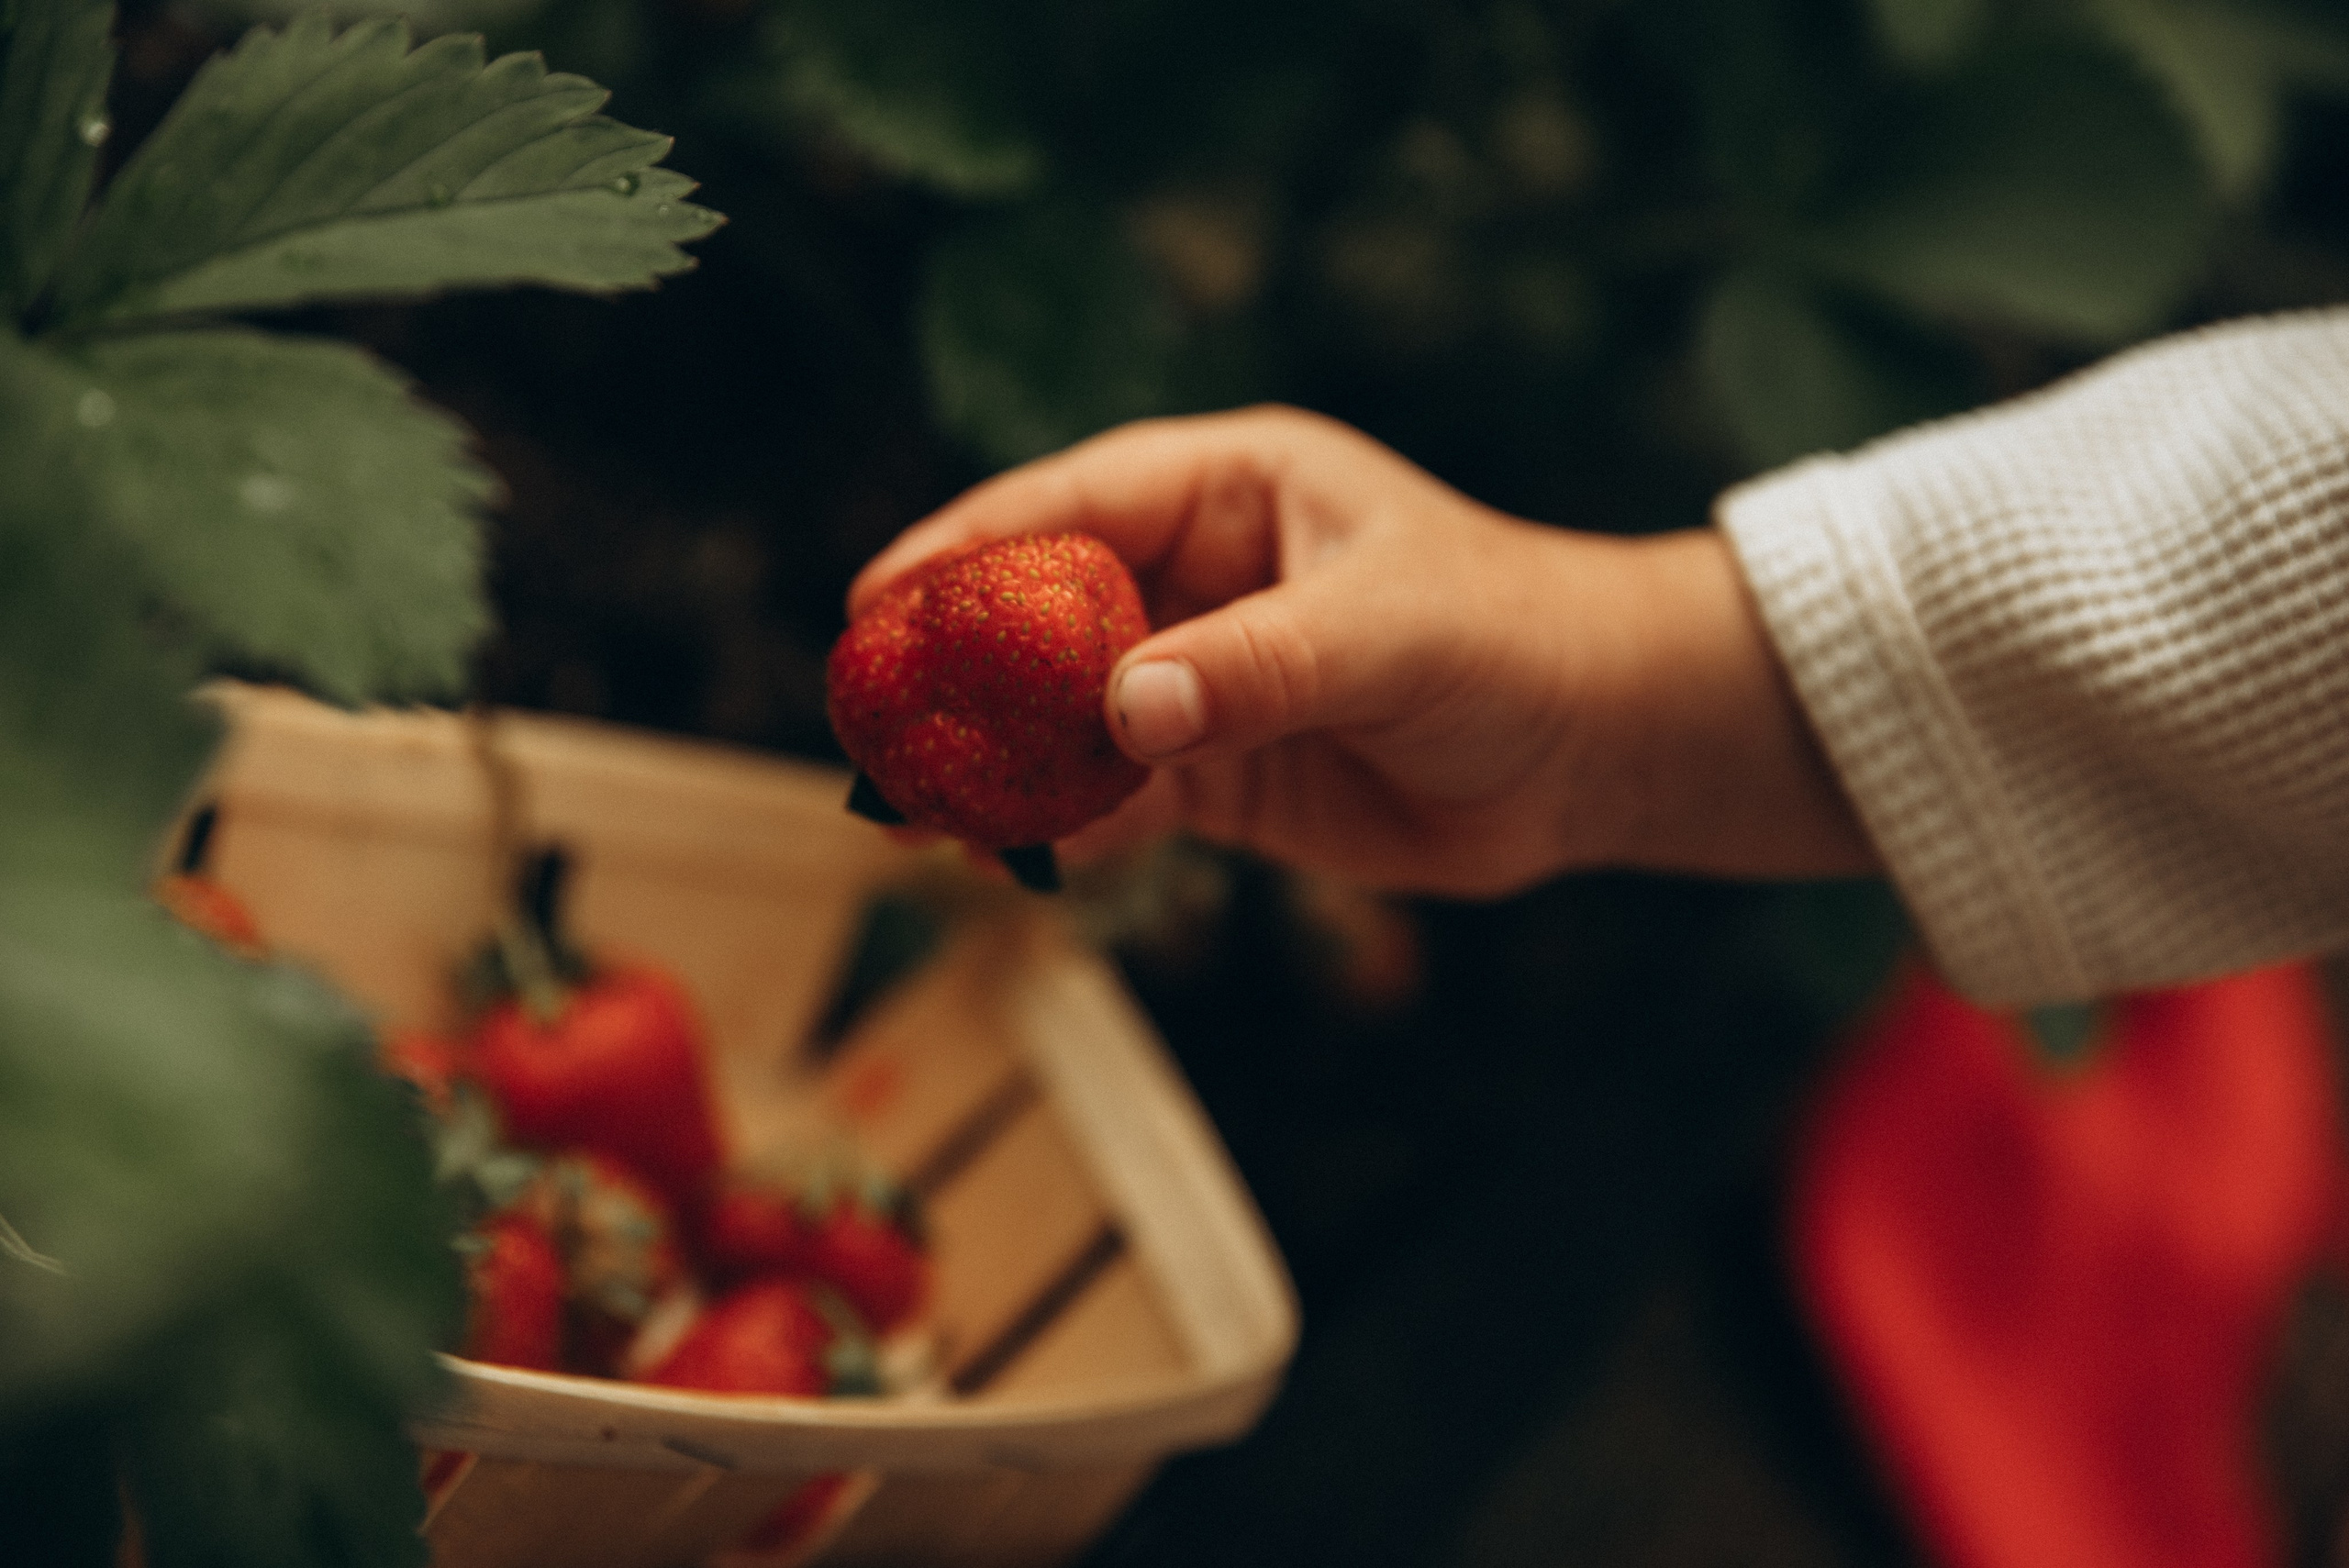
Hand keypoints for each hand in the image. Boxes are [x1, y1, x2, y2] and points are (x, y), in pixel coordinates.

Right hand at [850, 407, 1873, 894]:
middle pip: (1041, 615)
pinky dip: (1065, 821)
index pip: (1069, 505)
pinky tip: (1014, 851)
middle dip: (957, 671)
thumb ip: (1255, 665)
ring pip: (1065, 715)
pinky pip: (1116, 792)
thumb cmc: (1510, 637)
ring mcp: (1201, 677)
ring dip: (996, 760)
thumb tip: (1125, 710)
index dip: (964, 549)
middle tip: (873, 724)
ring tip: (913, 811)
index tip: (878, 599)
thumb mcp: (1387, 632)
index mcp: (1228, 490)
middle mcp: (1197, 576)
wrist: (1595, 745)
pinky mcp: (1219, 769)